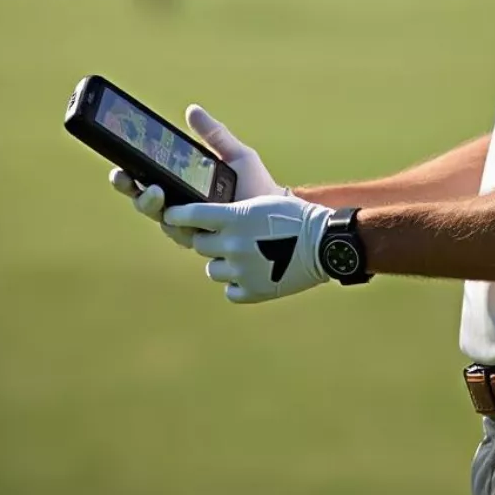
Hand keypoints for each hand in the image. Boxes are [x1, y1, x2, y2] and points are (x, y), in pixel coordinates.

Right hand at [109, 104, 286, 248]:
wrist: (277, 211)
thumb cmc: (253, 182)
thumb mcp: (234, 154)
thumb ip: (214, 134)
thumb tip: (192, 109)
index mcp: (182, 186)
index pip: (148, 182)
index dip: (129, 177)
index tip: (119, 167)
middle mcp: (182, 209)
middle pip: (148, 204)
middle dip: (136, 193)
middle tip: (133, 181)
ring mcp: (192, 228)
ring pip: (163, 222)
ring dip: (155, 208)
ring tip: (158, 193)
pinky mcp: (207, 243)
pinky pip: (186, 238)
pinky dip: (180, 227)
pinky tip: (180, 217)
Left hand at [164, 194, 332, 303]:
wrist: (323, 244)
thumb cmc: (294, 216)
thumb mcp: (262, 202)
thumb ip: (233, 212)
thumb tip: (207, 218)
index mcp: (234, 217)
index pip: (190, 215)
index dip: (177, 215)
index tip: (170, 216)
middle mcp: (232, 244)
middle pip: (199, 244)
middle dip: (207, 239)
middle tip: (223, 236)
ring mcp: (241, 270)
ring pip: (213, 269)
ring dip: (222, 262)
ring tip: (244, 255)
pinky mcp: (252, 291)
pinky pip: (230, 290)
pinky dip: (238, 283)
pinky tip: (254, 272)